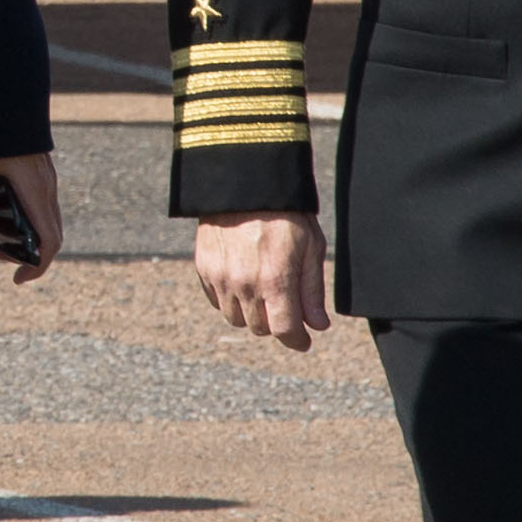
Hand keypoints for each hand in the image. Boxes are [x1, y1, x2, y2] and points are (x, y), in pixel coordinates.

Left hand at [0, 152, 65, 283]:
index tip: (17, 279)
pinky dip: (24, 214)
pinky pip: (39, 201)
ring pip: (45, 217)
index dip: (37, 267)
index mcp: (35, 193)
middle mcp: (46, 189)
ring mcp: (46, 178)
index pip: (49, 243)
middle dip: (27, 253)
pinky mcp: (40, 169)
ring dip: (25, 232)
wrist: (8, 97)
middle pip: (50, 234)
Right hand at [192, 211, 329, 351]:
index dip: (297, 341)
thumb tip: (317, 325)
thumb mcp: (310, 245)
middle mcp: (245, 284)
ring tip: (263, 291)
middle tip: (286, 305)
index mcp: (275, 280)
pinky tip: (243, 281)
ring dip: (251, 314)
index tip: (304, 341)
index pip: (285, 330)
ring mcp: (221, 278)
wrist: (245, 181)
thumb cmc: (285, 211)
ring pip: (236, 319)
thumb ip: (312, 289)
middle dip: (276, 323)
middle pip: (260, 328)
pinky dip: (231, 300)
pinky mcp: (204, 269)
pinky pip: (217, 301)